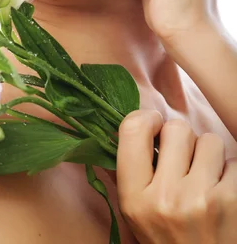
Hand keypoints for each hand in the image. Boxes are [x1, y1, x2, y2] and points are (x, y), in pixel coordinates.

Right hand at [116, 109, 236, 243]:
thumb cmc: (167, 240)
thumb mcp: (135, 214)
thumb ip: (127, 172)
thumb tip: (125, 127)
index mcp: (134, 198)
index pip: (132, 130)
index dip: (147, 118)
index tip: (155, 127)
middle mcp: (164, 198)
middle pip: (177, 128)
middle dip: (183, 140)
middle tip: (184, 159)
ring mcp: (199, 199)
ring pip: (209, 140)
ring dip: (209, 155)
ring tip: (205, 178)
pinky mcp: (231, 202)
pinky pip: (233, 162)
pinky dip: (231, 174)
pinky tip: (223, 193)